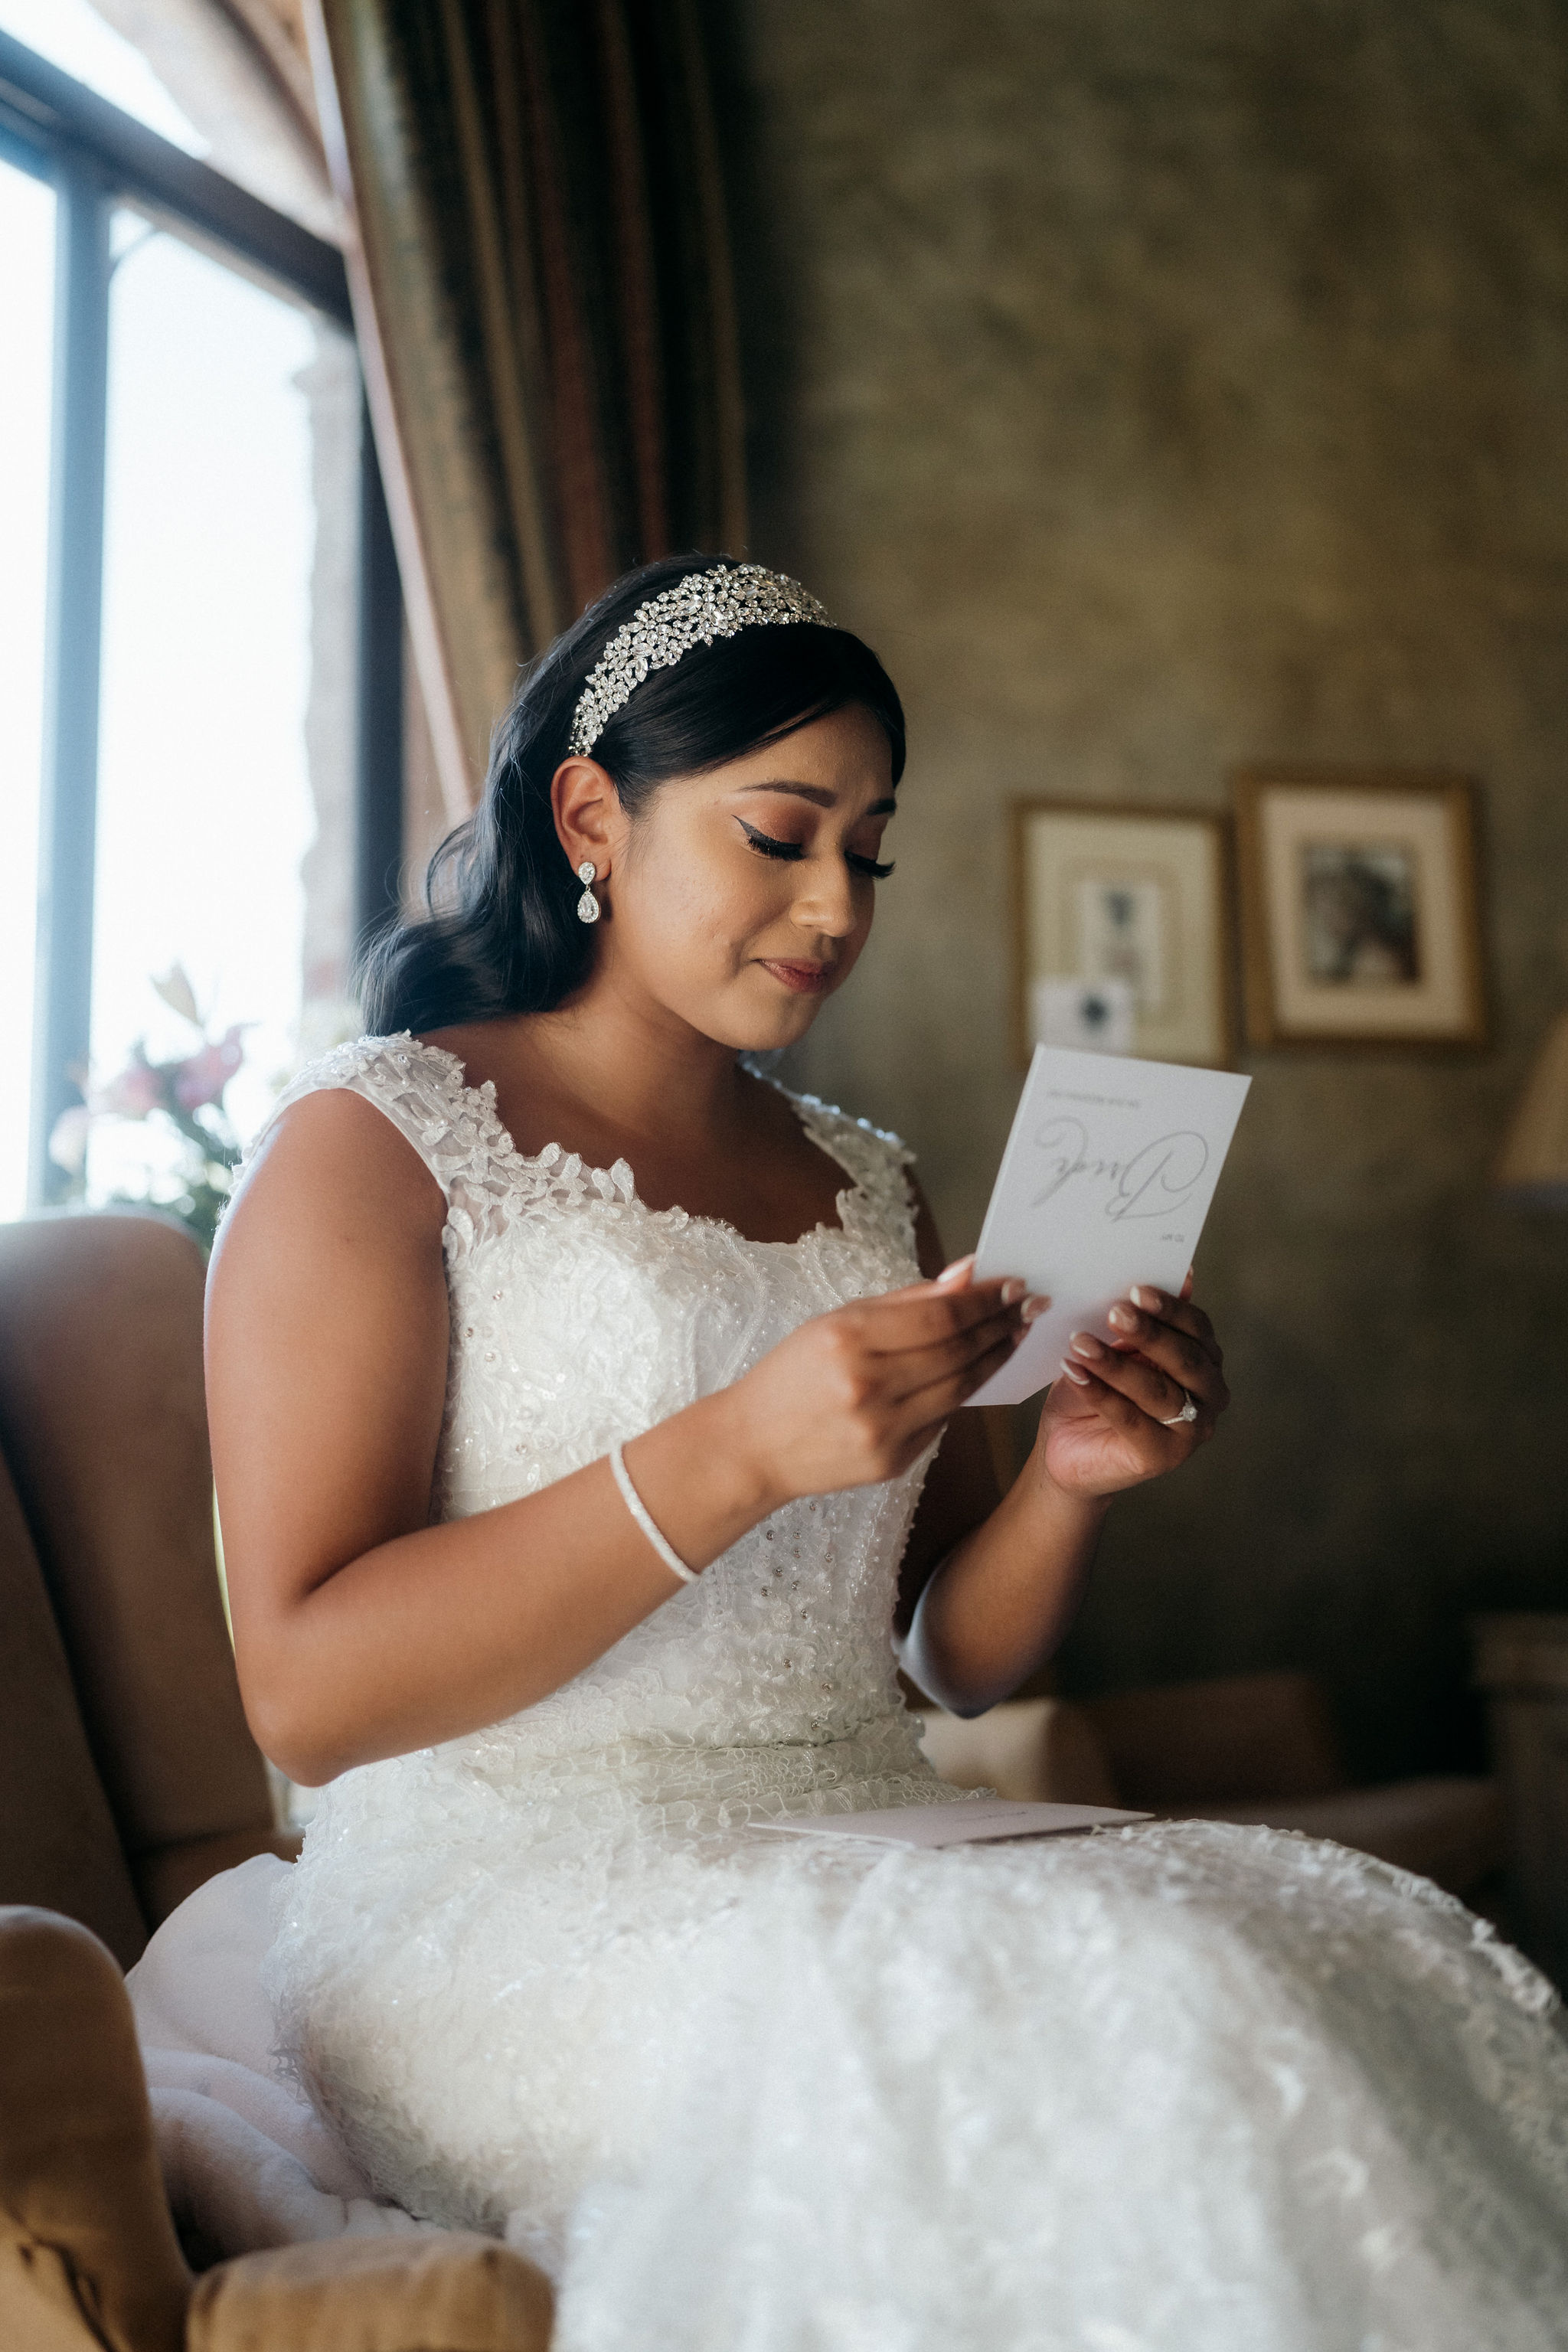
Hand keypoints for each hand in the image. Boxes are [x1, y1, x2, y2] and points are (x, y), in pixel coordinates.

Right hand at [730, 1261, 1044, 1505]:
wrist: (753, 1446)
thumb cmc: (793, 1375)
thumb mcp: (836, 1322)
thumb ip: (905, 1301)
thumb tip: (967, 1273)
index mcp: (847, 1340)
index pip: (939, 1316)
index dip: (984, 1300)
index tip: (1012, 1285)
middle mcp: (867, 1387)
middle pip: (957, 1351)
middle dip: (999, 1326)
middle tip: (1026, 1307)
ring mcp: (882, 1431)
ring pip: (960, 1388)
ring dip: (994, 1359)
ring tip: (1012, 1335)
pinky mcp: (893, 1463)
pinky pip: (942, 1421)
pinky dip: (962, 1393)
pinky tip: (975, 1371)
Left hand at [1036, 1276, 1227, 1498]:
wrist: (1068, 1445)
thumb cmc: (1097, 1387)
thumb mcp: (1116, 1347)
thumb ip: (1142, 1318)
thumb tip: (1183, 1275)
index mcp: (1205, 1359)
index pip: (1198, 1328)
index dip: (1170, 1308)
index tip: (1136, 1290)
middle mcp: (1209, 1395)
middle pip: (1185, 1359)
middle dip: (1149, 1334)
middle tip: (1114, 1313)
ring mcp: (1190, 1430)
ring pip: (1157, 1391)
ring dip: (1116, 1364)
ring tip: (1081, 1343)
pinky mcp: (1162, 1457)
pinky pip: (1130, 1420)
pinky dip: (1100, 1393)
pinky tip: (1073, 1372)